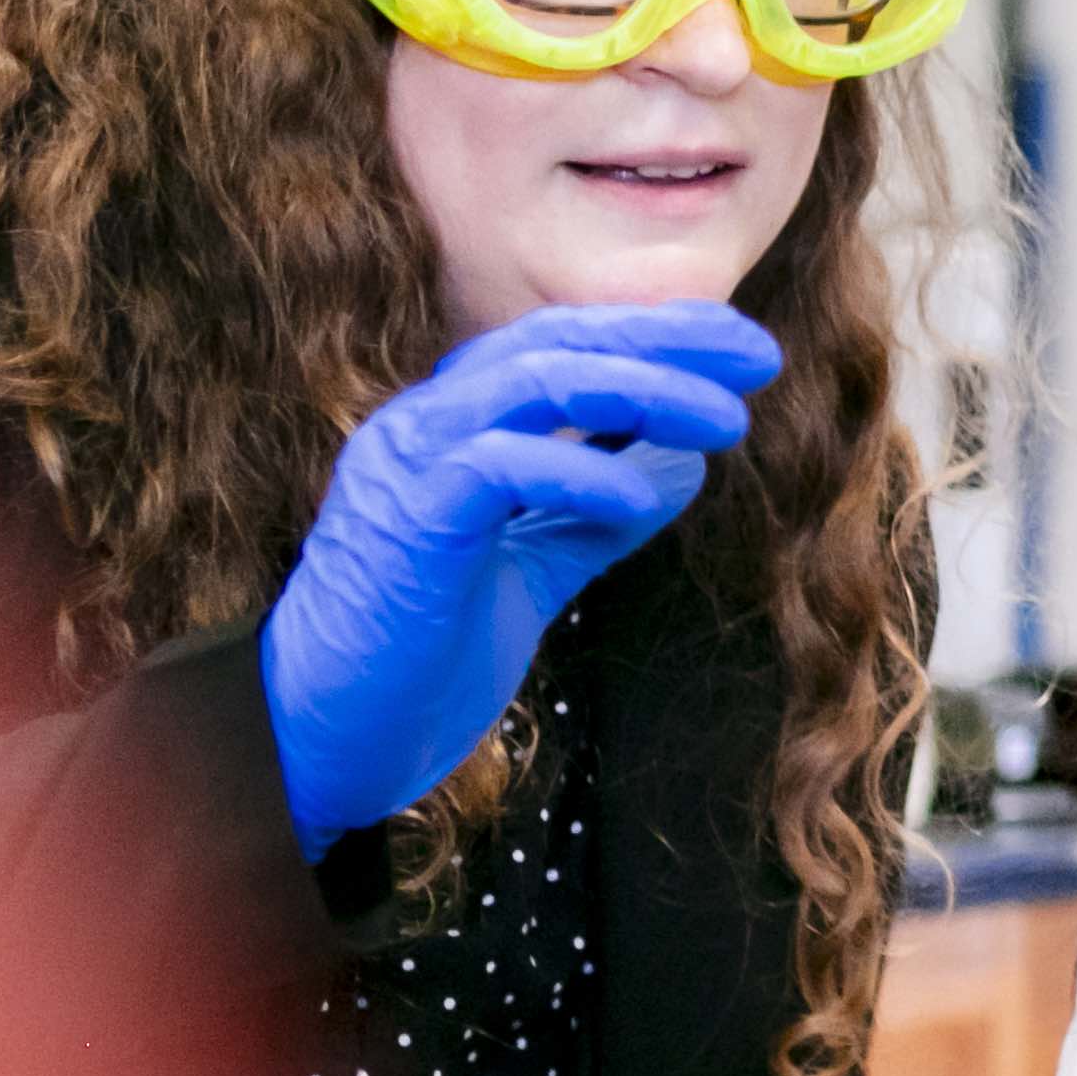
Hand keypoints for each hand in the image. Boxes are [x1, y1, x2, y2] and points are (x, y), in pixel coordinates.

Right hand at [258, 303, 780, 853]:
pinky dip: (582, 474)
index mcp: (449, 431)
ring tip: (727, 422)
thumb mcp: (530, 572)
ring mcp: (407, 468)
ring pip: (533, 382)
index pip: (557, 345)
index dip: (653, 334)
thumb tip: (681, 462)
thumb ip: (592, 517)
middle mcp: (422, 428)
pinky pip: (500, 467)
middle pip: (553, 343)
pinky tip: (643, 500)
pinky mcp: (406, 526)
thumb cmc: (416, 660)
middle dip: (665, 339)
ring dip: (644, 390)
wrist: (320, 741)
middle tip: (756, 357)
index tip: (741, 350)